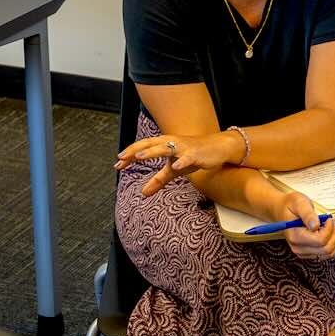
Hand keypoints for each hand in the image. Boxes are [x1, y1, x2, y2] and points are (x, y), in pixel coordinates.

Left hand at [114, 129, 242, 196]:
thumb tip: (143, 193)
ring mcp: (183, 148)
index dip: (130, 155)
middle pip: (150, 144)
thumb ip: (158, 180)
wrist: (217, 148)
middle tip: (121, 158)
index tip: (117, 164)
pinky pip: (187, 158)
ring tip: (140, 156)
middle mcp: (171, 142)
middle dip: (135, 151)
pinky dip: (181, 161)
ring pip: (166, 148)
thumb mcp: (174, 170)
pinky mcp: (195, 154)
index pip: (143, 147)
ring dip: (152, 151)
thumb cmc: (193, 156)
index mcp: (164, 144)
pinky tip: (176, 166)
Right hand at [277, 191, 334, 260]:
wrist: (282, 211)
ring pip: (328, 253)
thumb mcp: (299, 203)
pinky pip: (326, 253)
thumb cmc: (291, 205)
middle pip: (326, 249)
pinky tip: (327, 232)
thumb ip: (307, 214)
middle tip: (331, 220)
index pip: (320, 240)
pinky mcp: (308, 253)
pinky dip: (331, 243)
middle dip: (333, 234)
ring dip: (334, 239)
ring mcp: (303, 252)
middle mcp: (298, 248)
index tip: (328, 217)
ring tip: (329, 226)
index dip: (329, 229)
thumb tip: (315, 226)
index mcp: (295, 236)